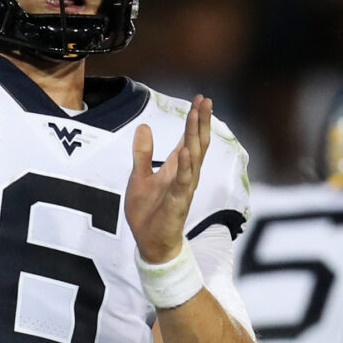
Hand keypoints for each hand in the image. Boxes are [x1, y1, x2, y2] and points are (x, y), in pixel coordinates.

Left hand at [126, 95, 211, 263]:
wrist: (150, 243)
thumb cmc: (148, 212)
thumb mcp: (139, 176)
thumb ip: (143, 153)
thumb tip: (144, 126)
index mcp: (177, 168)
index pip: (189, 139)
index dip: (194, 120)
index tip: (199, 99)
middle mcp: (185, 175)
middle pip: (197, 143)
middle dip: (199, 121)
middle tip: (204, 100)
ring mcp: (184, 188)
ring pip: (193, 158)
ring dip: (194, 136)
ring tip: (196, 115)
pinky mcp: (178, 202)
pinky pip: (183, 182)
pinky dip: (184, 165)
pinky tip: (184, 150)